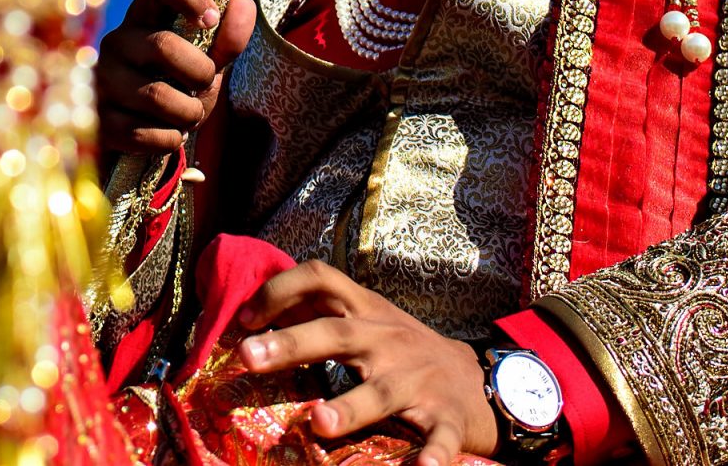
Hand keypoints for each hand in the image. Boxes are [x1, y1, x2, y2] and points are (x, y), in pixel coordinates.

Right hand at [94, 0, 256, 156]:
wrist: (140, 133)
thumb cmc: (177, 86)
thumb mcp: (205, 63)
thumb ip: (227, 40)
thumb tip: (244, 3)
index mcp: (144, 17)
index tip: (211, 20)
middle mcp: (116, 42)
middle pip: (163, 46)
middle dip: (200, 74)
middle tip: (204, 85)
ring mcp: (102, 80)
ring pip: (156, 97)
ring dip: (188, 114)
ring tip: (187, 115)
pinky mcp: (98, 119)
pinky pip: (144, 133)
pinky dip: (169, 139)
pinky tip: (166, 134)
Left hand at [233, 260, 497, 465]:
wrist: (482, 382)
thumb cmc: (405, 353)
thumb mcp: (367, 322)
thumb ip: (319, 314)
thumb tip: (252, 313)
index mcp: (367, 313)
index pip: (321, 279)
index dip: (279, 290)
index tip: (245, 318)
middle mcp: (389, 340)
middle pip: (337, 333)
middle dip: (291, 343)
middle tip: (247, 357)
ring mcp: (419, 380)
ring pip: (382, 391)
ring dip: (349, 407)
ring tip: (317, 423)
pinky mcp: (448, 419)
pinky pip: (439, 438)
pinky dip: (432, 455)